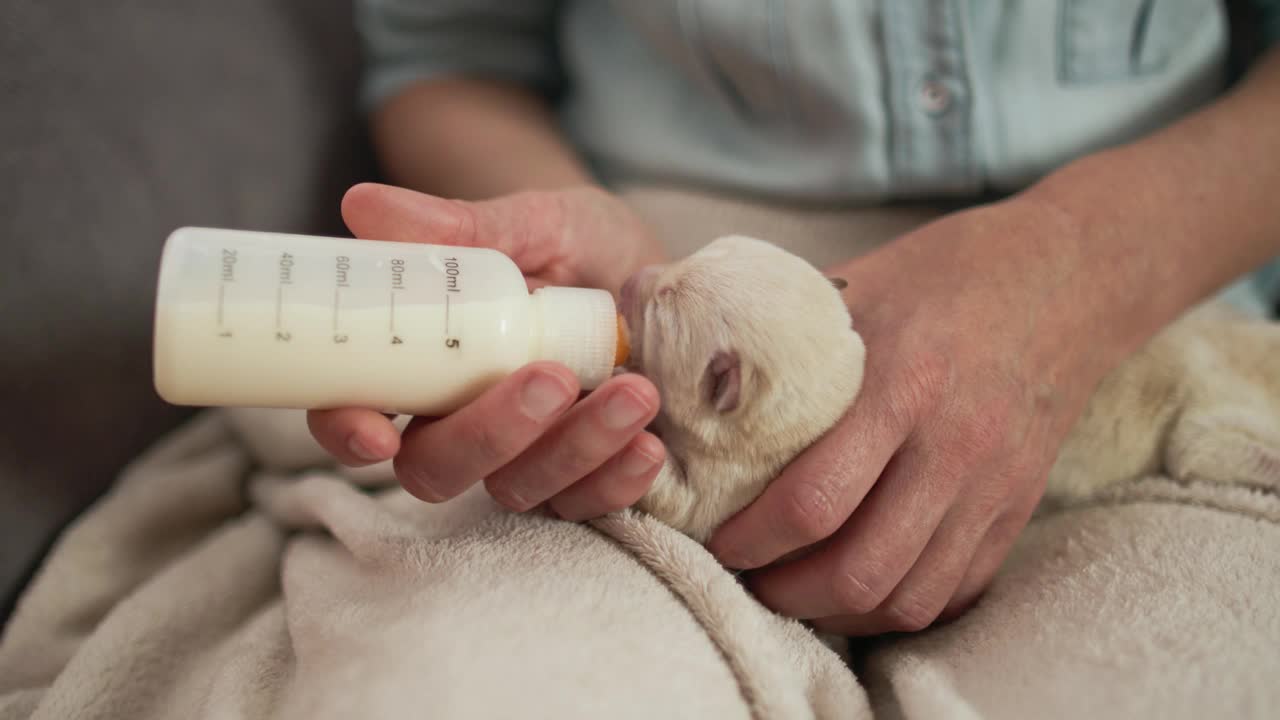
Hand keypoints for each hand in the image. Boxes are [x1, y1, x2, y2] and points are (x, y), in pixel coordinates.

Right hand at [309, 183, 668, 519]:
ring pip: (515, 488)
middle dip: (489, 435)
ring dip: (573, 449)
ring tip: (635, 391)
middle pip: (433, 468)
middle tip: (552, 379)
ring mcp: (519, 456)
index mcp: (419, 362)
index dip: (346, 428)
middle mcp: (457, 420)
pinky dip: (616, 481)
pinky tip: (649, 446)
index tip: (377, 428)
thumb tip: (364, 205)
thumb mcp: (533, 222)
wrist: (656, 274)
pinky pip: (586, 505)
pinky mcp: (581, 478)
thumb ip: (462, 226)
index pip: (349, 410)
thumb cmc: (575, 246)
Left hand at [707, 198, 1111, 634]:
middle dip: (786, 593)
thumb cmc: (949, 273)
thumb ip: (781, 328)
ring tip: (795, 589)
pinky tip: (859, 586)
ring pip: (908, 597)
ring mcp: (992, 487)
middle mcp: (952, 448)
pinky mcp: (1016, 509)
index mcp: (902, 386)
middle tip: (747, 576)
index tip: (719, 538)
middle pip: (859, 571)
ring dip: (838, 611)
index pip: (816, 500)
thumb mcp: (860, 282)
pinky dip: (898, 605)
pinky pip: (954, 591)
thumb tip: (684, 348)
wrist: (1069, 277)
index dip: (753, 539)